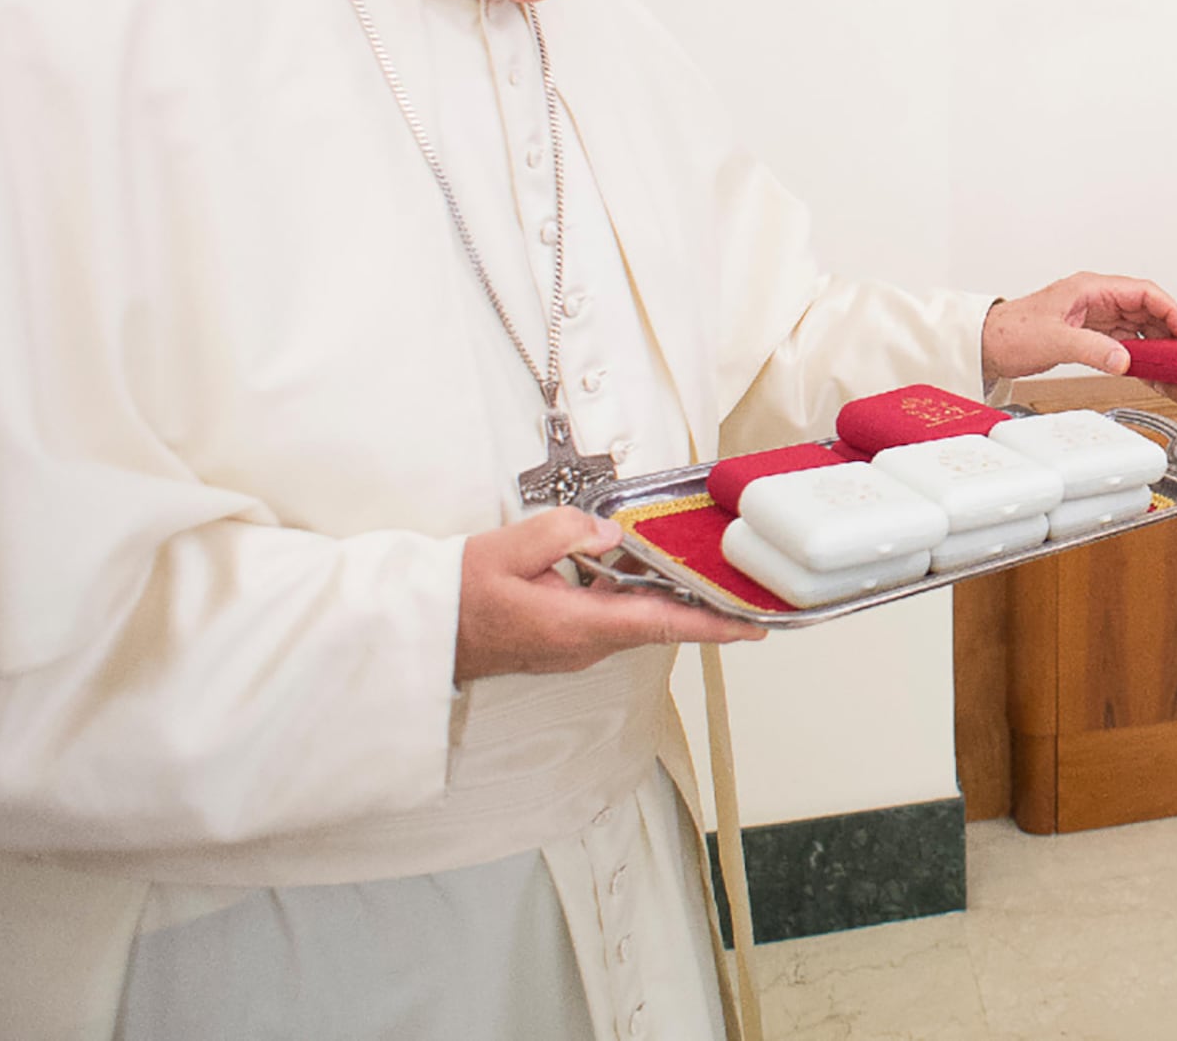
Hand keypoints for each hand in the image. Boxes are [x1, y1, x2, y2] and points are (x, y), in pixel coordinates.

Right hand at [455, 508, 763, 683]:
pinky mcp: (566, 637)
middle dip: (702, 601)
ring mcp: (576, 644)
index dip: (713, 626)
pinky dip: (633, 589)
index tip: (753, 626)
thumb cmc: (457, 597)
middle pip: (658, 618)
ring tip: (697, 558)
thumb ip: (564, 532)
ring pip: (636, 614)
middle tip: (739, 580)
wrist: (423, 632)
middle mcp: (584, 643)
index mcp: (576, 625)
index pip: (661, 624)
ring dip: (665, 590)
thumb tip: (608, 533)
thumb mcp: (508, 548)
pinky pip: (612, 612)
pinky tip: (637, 558)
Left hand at [981, 271, 1176, 384]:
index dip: (1170, 309)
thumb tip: (1124, 359)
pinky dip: (1140, 353)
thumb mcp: (1053, 341)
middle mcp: (1096, 298)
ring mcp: (1095, 315)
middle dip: (1169, 328)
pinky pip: (1125, 340)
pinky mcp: (1090, 333)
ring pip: (1139, 325)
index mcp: (1090, 288)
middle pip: (1147, 308)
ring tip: (1172, 363)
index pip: (1143, 292)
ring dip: (1156, 342)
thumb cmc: (1011, 332)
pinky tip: (1149, 367)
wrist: (988, 345)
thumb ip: (1091, 350)